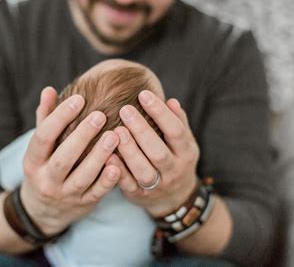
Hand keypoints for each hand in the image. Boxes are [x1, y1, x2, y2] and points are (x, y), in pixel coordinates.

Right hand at [20, 87, 120, 235]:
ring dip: (99, 156)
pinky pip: (97, 193)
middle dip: (82, 136)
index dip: (60, 117)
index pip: (43, 137)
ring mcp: (65, 195)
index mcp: (33, 161)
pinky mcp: (83, 204)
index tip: (79, 99)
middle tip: (100, 115)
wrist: (44, 211)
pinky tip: (118, 164)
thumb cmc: (45, 166)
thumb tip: (49, 90)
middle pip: (63, 158)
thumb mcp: (40, 147)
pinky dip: (107, 180)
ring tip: (114, 135)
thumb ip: (45, 119)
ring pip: (82, 177)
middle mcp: (46, 180)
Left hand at [107, 90, 198, 217]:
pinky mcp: (139, 195)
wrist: (174, 199)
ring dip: (129, 151)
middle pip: (158, 152)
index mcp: (186, 153)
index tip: (143, 94)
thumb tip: (171, 101)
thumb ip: (177, 122)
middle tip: (125, 110)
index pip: (176, 131)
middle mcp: (174, 170)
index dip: (161, 113)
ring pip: (144, 171)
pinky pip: (128, 185)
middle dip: (141, 130)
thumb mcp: (183, 142)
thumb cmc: (175, 159)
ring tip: (117, 131)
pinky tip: (108, 155)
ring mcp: (157, 186)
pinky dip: (118, 171)